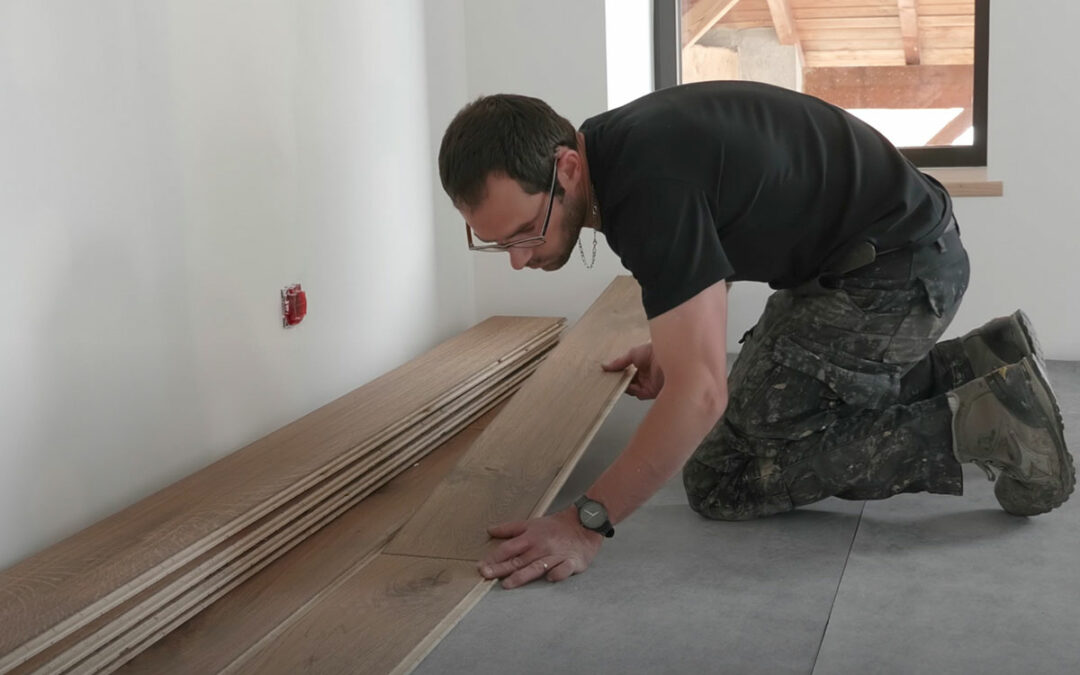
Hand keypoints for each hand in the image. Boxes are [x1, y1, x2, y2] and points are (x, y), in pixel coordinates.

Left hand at [479, 508, 602, 588]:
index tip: (481, 566)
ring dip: (522, 575)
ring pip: (537, 567)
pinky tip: (549, 579)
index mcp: (530, 537)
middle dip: (501, 568)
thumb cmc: (555, 526)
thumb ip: (510, 529)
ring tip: (507, 584)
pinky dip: (557, 573)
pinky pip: (564, 569)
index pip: (508, 548)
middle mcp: (541, 547)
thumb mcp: (531, 523)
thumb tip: (489, 530)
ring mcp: (556, 555)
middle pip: (518, 559)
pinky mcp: (572, 562)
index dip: (494, 557)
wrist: (584, 523)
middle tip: (486, 574)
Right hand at [603, 342, 664, 399]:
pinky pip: (636, 393)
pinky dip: (628, 391)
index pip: (628, 368)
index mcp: (644, 362)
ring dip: (622, 385)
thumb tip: (605, 366)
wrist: (671, 362)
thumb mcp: (633, 353)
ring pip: (630, 387)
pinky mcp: (650, 392)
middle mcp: (646, 374)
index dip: (618, 370)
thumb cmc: (656, 353)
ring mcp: (648, 383)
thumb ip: (619, 362)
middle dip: (618, 379)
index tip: (607, 371)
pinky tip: (621, 386)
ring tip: (611, 382)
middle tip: (607, 378)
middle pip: (628, 379)